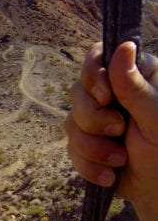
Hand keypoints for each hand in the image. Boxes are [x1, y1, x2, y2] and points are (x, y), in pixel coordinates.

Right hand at [65, 41, 157, 207]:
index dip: (93, 76)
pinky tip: (108, 174)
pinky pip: (70, 147)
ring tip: (119, 160)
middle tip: (119, 131)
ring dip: (93, 146)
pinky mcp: (85, 142)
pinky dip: (88, 164)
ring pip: (71, 122)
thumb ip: (135, 87)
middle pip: (78, 92)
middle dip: (94, 119)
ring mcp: (95, 118)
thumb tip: (124, 46)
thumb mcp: (156, 120)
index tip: (105, 97)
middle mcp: (112, 93)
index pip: (98, 57)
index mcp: (134, 77)